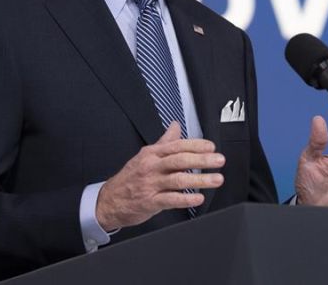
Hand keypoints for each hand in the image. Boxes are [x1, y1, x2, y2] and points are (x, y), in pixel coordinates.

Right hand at [96, 122, 225, 230]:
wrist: (109, 200)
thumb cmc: (129, 178)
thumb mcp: (145, 155)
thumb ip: (164, 141)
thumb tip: (175, 125)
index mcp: (152, 154)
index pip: (177, 146)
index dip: (196, 145)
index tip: (212, 147)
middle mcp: (152, 167)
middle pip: (180, 160)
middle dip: (202, 160)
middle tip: (219, 161)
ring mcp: (150, 184)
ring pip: (178, 179)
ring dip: (200, 179)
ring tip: (216, 179)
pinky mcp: (149, 202)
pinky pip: (170, 200)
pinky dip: (185, 199)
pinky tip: (198, 198)